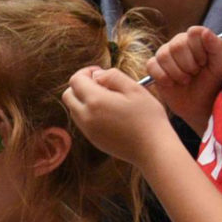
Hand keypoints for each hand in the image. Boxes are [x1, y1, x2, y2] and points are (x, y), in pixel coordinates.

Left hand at [62, 66, 176, 166]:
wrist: (153, 149)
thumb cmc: (147, 117)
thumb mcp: (134, 88)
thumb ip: (112, 76)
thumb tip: (96, 75)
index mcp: (95, 101)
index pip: (75, 80)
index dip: (86, 72)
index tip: (101, 72)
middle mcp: (86, 117)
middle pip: (68, 95)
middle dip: (80, 85)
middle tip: (101, 84)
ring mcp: (88, 131)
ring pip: (73, 109)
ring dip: (83, 100)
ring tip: (107, 99)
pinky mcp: (93, 140)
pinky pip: (82, 122)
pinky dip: (88, 113)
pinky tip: (109, 113)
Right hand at [149, 23, 221, 117]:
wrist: (199, 105)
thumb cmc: (212, 84)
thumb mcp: (221, 66)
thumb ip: (217, 47)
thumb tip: (205, 31)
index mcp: (196, 39)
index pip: (193, 32)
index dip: (198, 50)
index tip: (204, 62)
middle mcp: (179, 42)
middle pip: (177, 46)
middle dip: (188, 65)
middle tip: (195, 74)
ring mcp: (165, 54)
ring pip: (163, 56)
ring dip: (177, 73)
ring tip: (186, 80)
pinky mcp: (154, 67)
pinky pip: (152, 66)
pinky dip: (163, 77)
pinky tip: (172, 84)